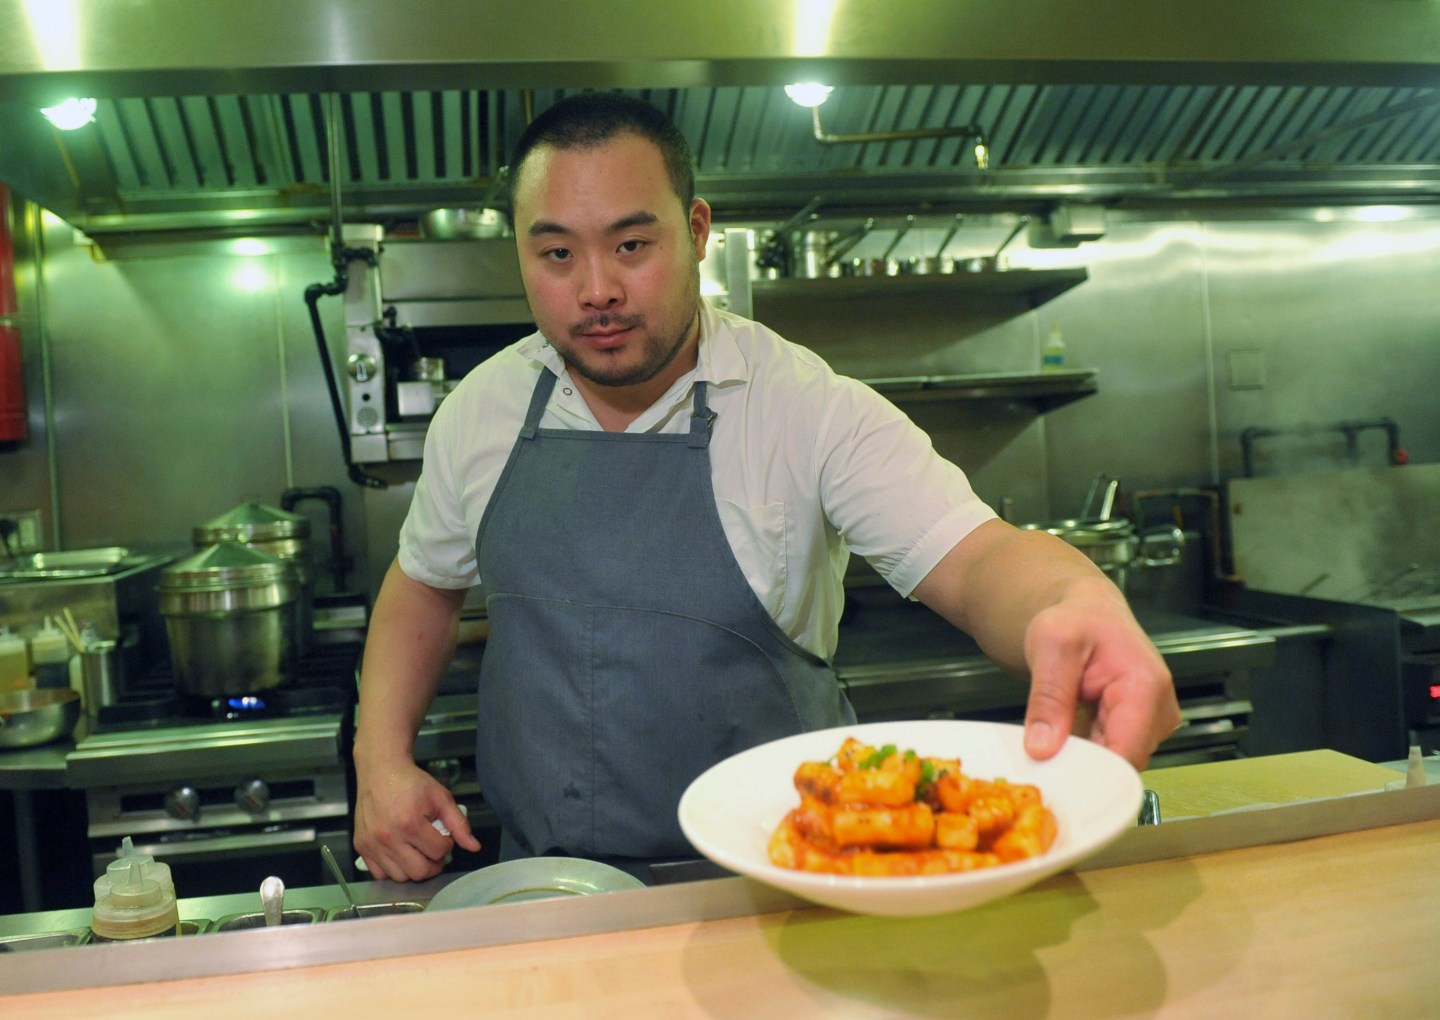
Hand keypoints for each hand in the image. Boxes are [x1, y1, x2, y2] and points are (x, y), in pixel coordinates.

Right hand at [353, 759, 481, 880]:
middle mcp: (388, 837)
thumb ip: (459, 824)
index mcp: (410, 823)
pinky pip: (380, 874)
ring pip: (400, 877)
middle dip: (433, 863)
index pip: (438, 852)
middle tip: (433, 850)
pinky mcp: (361, 846)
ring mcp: (372, 844)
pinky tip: (400, 853)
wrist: (381, 771)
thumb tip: (474, 846)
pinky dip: (392, 869)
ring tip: (417, 850)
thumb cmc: (410, 783)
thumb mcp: (441, 798)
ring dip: (413, 868)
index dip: (446, 845)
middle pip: (419, 872)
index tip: (443, 836)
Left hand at [1020, 579, 1180, 769]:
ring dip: (1081, 761)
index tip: (1055, 779)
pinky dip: (1083, 753)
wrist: (1088, 612)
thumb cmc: (1075, 620)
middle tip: (1040, 759)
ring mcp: (1151, 724)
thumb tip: (1042, 748)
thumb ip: (1049, 697)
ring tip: (1049, 740)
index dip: (1092, 775)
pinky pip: (1108, 756)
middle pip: (1121, 765)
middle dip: (1081, 769)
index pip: (1126, 754)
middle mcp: (1158, 711)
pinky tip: (1061, 740)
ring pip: (1113, 765)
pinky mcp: (1137, 730)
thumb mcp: (1051, 647)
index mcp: (1146, 687)